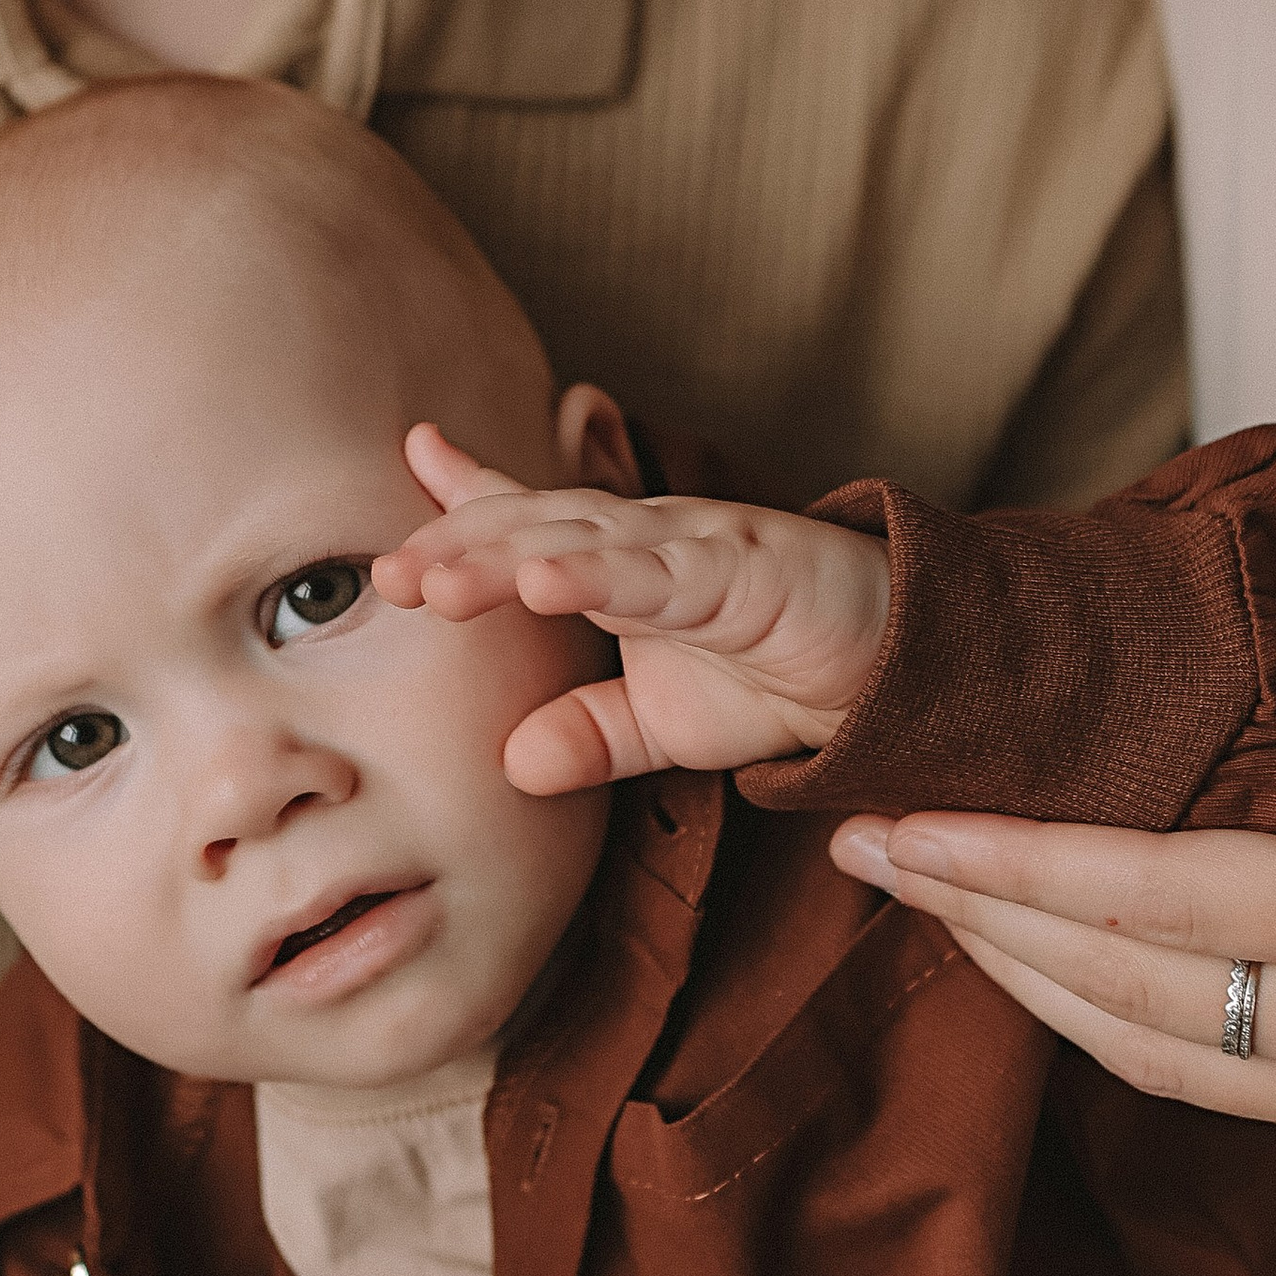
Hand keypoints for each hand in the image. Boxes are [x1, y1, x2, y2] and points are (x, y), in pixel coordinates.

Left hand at [375, 423, 889, 792]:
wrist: (892, 674)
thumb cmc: (775, 676)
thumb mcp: (664, 725)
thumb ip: (588, 736)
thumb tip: (513, 767)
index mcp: (619, 567)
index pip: (525, 526)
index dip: (460, 508)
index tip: (395, 510)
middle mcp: (646, 542)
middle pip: (534, 530)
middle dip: (456, 548)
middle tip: (383, 578)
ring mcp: (694, 546)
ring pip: (583, 542)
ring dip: (505, 557)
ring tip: (435, 582)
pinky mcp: (746, 569)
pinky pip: (664, 574)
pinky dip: (602, 574)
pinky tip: (544, 581)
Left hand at [835, 504, 1275, 1275]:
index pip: (1164, 896)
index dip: (1012, 865)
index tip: (897, 824)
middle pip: (1119, 987)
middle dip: (976, 920)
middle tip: (863, 849)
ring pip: (1148, 1054)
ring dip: (1028, 982)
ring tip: (933, 903)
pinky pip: (1215, 1088)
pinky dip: (1115, 1027)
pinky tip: (1062, 971)